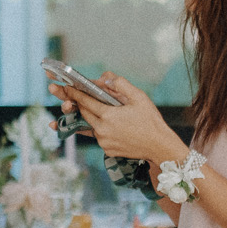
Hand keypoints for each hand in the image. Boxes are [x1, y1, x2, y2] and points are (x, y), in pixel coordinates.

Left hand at [54, 71, 184, 164]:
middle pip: (85, 114)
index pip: (86, 102)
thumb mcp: (139, 98)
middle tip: (74, 96)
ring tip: (94, 110)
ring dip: (91, 117)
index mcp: (108, 116)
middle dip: (79, 104)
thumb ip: (121, 84)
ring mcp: (104, 142)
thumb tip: (105, 77)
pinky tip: (106, 124)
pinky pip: (99, 137)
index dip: (75, 93)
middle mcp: (102, 130)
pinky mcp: (107, 150)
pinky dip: (100, 129)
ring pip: (91, 126)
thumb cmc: (151, 121)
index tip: (67, 87)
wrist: (160, 147)